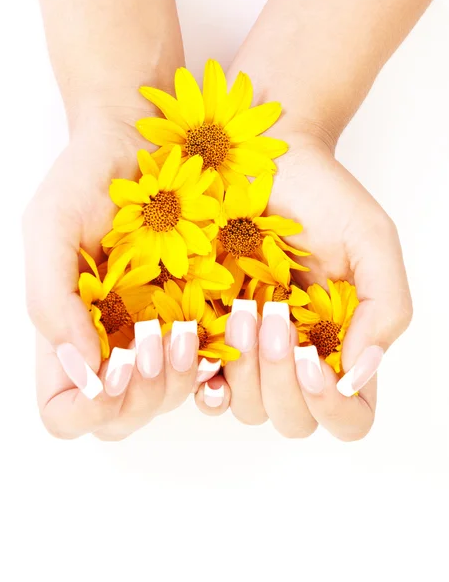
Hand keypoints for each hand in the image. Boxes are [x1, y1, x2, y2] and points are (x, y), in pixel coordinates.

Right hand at [23, 112, 211, 439]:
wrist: (146, 141)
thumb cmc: (89, 177)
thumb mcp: (52, 225)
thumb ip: (50, 296)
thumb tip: (81, 369)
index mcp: (68, 332)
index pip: (63, 410)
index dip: (86, 408)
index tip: (114, 364)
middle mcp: (111, 344)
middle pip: (118, 417)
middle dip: (141, 394)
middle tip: (158, 338)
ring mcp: (156, 335)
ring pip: (166, 399)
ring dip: (181, 377)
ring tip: (189, 329)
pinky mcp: (198, 317)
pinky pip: (209, 367)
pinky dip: (216, 361)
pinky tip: (223, 327)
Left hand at [215, 133, 411, 440]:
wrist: (264, 161)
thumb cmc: (321, 196)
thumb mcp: (370, 241)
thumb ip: (384, 308)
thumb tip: (359, 375)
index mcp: (342, 345)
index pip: (350, 416)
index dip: (334, 407)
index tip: (311, 359)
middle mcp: (298, 359)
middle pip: (294, 420)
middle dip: (280, 380)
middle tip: (272, 314)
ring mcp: (251, 353)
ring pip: (247, 408)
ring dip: (242, 370)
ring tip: (241, 309)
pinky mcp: (209, 338)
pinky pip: (201, 386)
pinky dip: (200, 375)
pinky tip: (197, 342)